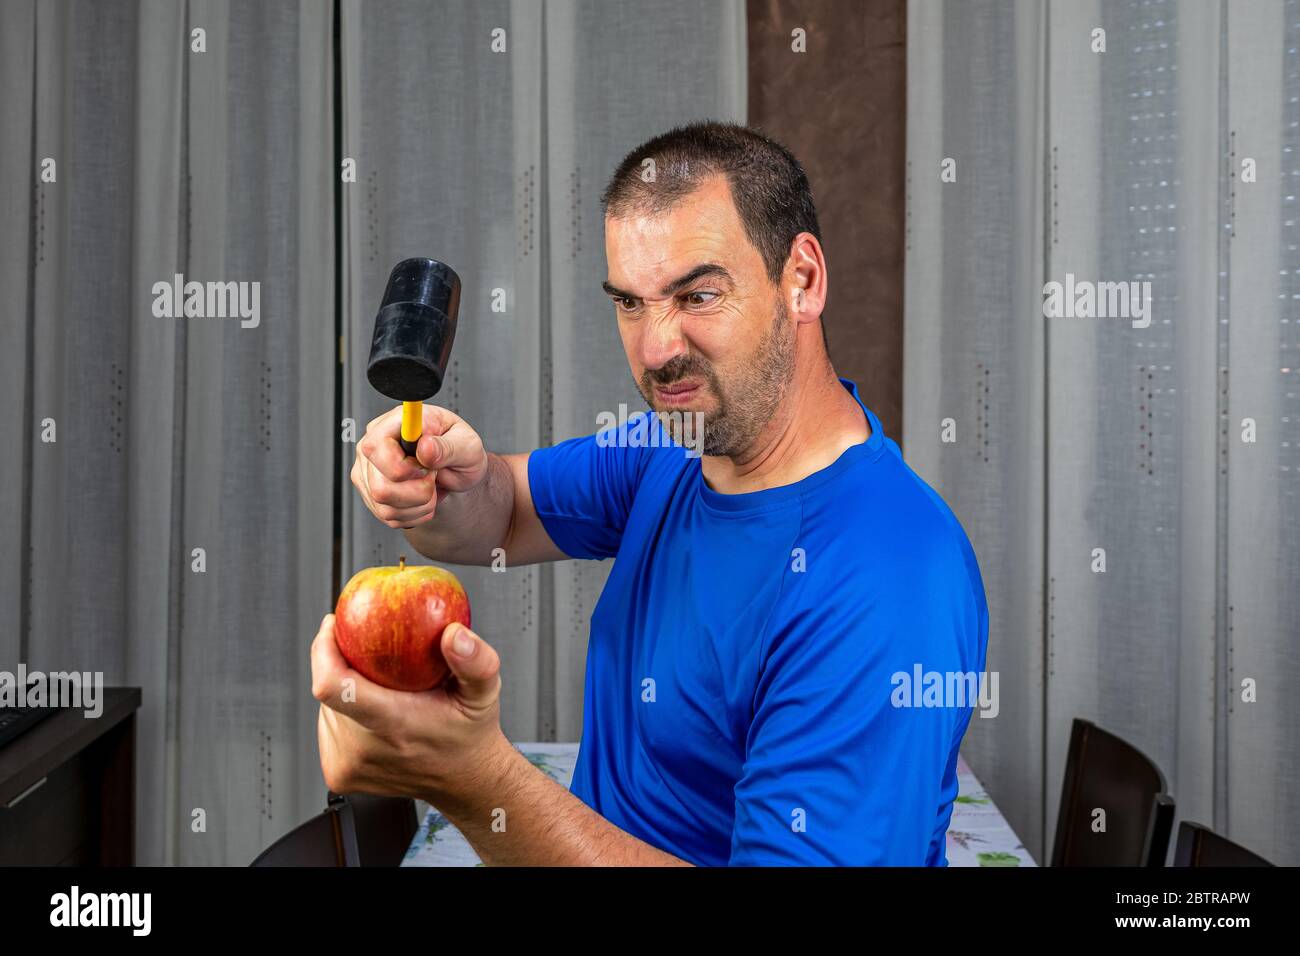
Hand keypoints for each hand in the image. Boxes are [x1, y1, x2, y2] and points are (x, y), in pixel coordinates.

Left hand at [311, 613, 507, 807]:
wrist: (465, 781)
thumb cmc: (469, 734)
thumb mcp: (484, 692)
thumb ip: (477, 662)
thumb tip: (454, 634)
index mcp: (392, 725)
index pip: (334, 686)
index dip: (323, 649)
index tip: (336, 626)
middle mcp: (362, 751)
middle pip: (330, 690)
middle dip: (343, 662)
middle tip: (371, 649)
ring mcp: (346, 766)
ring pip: (327, 707)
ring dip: (345, 688)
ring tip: (380, 684)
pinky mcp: (338, 774)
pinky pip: (329, 727)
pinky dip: (344, 712)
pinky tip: (371, 708)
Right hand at [351, 404, 488, 528]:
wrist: (457, 470)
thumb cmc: (460, 450)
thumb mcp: (467, 445)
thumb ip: (447, 447)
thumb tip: (425, 447)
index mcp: (394, 423)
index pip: (375, 447)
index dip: (403, 466)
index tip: (427, 468)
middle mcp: (374, 446)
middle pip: (380, 486)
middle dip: (417, 491)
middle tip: (433, 477)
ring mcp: (368, 471)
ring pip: (384, 504)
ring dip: (419, 504)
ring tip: (432, 488)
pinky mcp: (371, 493)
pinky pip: (388, 515)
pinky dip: (414, 513)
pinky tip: (423, 498)